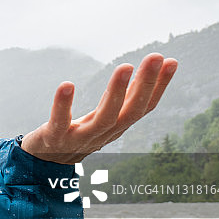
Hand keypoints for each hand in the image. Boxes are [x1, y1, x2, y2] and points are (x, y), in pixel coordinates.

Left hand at [20, 53, 177, 163]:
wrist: (46, 162)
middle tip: (155, 56)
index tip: (172, 61)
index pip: (143, 107)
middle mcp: (104, 133)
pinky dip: (63, 105)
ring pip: (105, 118)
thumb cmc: (79, 132)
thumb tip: (142, 69)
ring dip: (116, 92)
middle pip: (130, 111)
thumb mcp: (104, 115)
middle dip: (145, 84)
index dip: (159, 87)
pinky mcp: (55, 138)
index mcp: (117, 126)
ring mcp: (80, 138)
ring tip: (125, 66)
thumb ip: (121, 97)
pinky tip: (67, 85)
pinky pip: (60, 122)